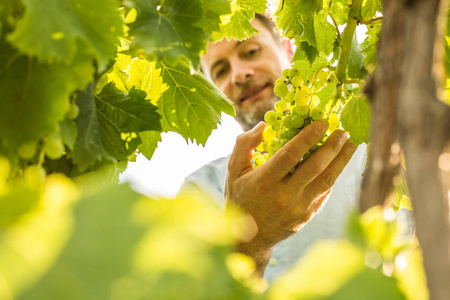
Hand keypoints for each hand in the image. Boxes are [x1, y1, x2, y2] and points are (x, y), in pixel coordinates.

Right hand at [224, 120, 356, 276]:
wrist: (247, 239)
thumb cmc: (239, 198)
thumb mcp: (233, 171)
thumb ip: (244, 145)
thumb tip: (264, 125)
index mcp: (264, 181)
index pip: (290, 155)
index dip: (308, 137)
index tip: (322, 122)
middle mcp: (284, 196)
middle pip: (315, 167)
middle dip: (332, 146)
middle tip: (342, 130)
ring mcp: (298, 208)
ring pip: (326, 180)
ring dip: (341, 160)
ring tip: (350, 144)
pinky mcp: (306, 216)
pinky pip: (324, 193)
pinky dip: (333, 177)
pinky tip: (339, 164)